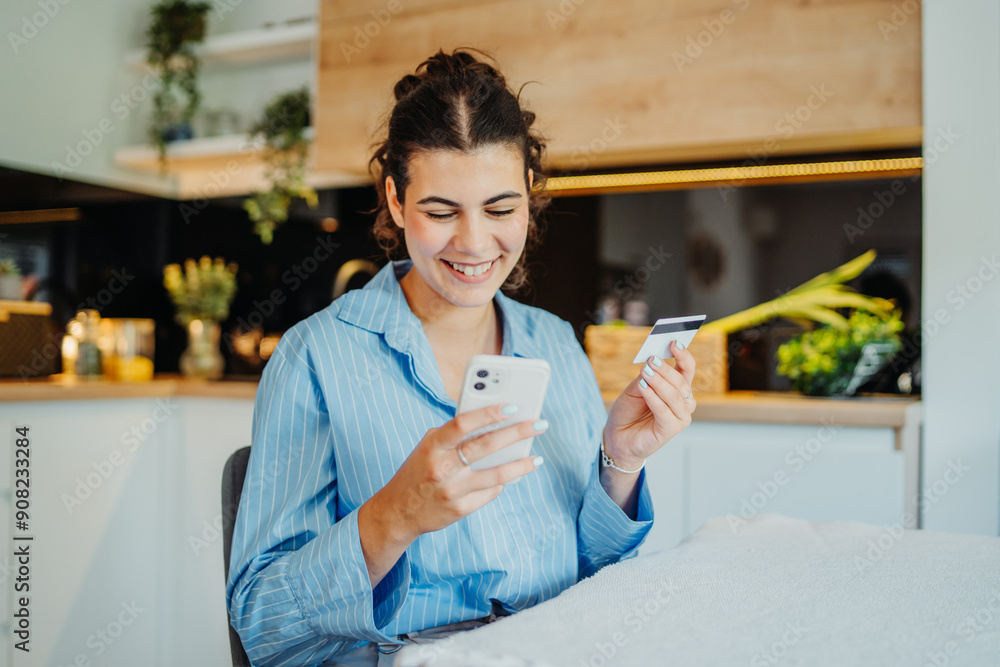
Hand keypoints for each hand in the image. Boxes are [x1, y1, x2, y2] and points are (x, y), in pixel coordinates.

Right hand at [358, 404, 544, 584]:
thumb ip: (454, 434)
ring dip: (521, 465)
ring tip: (537, 458)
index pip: (463, 424)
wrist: (397, 512)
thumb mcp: (428, 446)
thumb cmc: (418, 470)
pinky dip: (501, 483)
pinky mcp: (460, 509)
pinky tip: (509, 477)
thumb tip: (492, 422)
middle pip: (487, 446)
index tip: (512, 407)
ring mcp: (452, 490)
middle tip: (539, 424)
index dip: (489, 413)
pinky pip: (489, 493)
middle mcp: (443, 468)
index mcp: (433, 446)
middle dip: (517, 433)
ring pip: (497, 475)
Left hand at [603, 341, 696, 468]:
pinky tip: (644, 388)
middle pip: (682, 381)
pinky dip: (654, 398)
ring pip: (674, 395)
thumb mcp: (634, 389)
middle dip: (666, 369)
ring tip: (645, 372)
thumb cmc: (628, 411)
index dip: (684, 355)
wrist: (618, 436)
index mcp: (677, 388)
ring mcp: (680, 417)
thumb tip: (653, 362)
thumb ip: (646, 377)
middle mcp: (683, 402)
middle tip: (652, 359)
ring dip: (659, 382)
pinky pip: (664, 410)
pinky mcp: (671, 429)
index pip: (687, 369)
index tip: (674, 342)